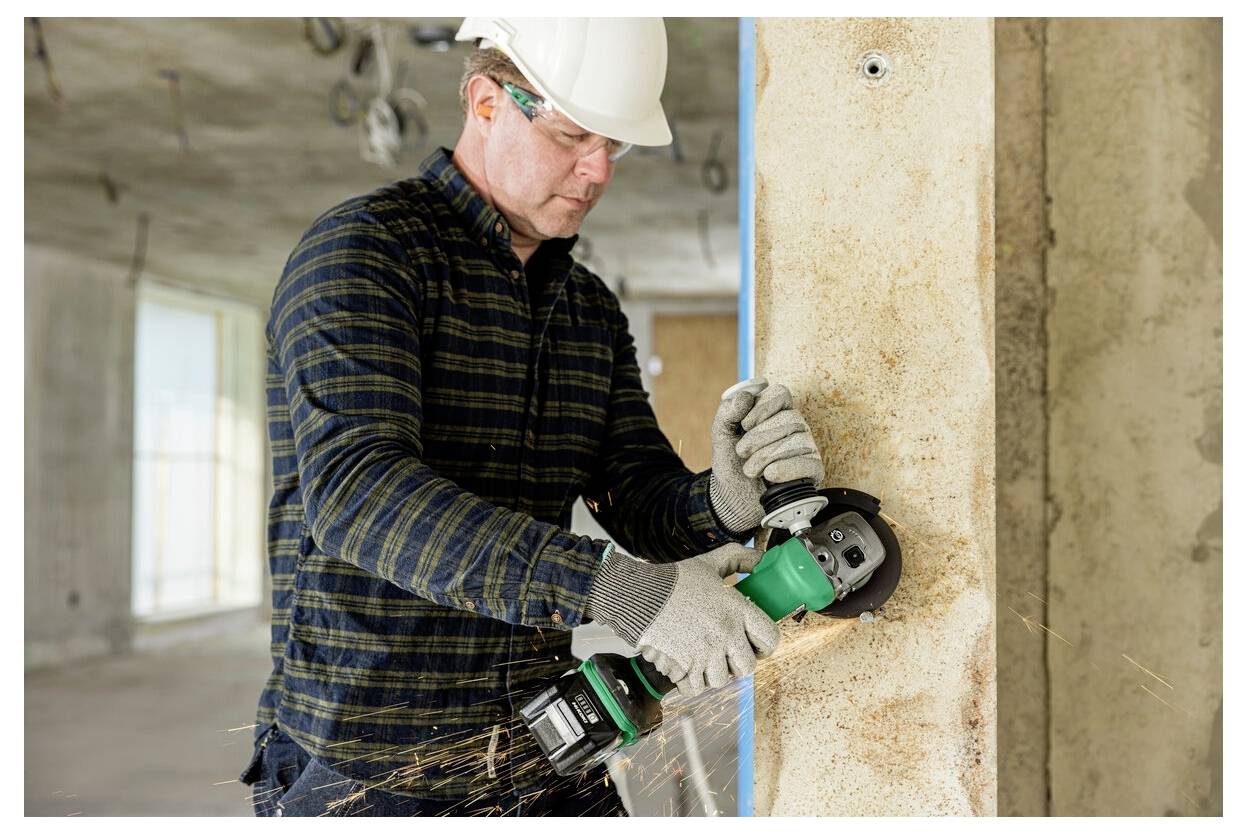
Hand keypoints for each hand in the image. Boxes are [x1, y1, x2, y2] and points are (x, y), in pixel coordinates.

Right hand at [585, 543, 780, 696]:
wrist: (639, 595)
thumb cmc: (674, 581)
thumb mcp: (709, 563)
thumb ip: (737, 558)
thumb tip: (759, 558)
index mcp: (735, 610)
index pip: (770, 638)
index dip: (766, 644)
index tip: (757, 644)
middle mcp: (724, 635)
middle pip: (747, 666)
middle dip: (738, 662)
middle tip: (727, 653)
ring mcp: (704, 654)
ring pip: (721, 680)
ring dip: (713, 672)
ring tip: (703, 657)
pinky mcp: (684, 668)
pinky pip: (696, 688)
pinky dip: (691, 682)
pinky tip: (687, 666)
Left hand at [709, 382, 824, 532]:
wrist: (732, 496)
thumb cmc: (731, 462)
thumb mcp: (721, 434)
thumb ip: (728, 411)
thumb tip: (745, 397)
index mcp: (775, 412)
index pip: (781, 394)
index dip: (763, 408)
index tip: (745, 424)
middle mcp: (794, 426)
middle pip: (790, 418)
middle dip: (759, 438)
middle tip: (741, 452)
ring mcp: (806, 447)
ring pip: (798, 441)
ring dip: (767, 456)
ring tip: (750, 469)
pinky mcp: (812, 470)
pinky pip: (810, 463)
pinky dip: (787, 469)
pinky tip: (770, 474)